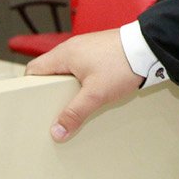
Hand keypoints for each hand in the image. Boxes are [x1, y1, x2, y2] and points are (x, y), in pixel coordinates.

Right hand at [25, 29, 144, 142]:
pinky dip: (81, 79)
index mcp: (64, 54)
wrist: (149, 48)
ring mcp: (86, 47)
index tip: (34, 105)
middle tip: (55, 109)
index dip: (30, 87)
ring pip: (67, 69)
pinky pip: (81, 66)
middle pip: (50, 70)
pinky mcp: (99, 50)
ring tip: (74, 103)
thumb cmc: (122, 65)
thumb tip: (57, 132)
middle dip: (50, 90)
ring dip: (68, 85)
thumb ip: (75, 113)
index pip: (34, 69)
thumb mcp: (96, 94)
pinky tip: (91, 91)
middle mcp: (72, 47)